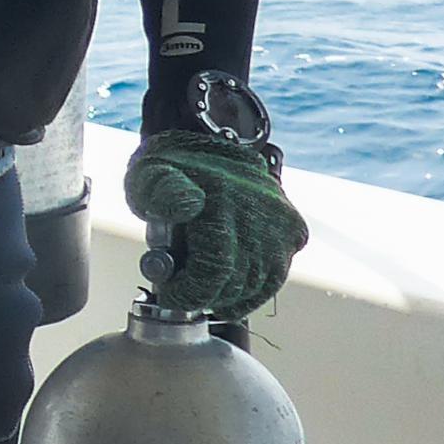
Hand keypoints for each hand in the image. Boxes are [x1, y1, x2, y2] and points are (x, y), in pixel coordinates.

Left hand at [123, 130, 308, 319]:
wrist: (210, 144)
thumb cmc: (173, 168)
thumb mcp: (150, 175)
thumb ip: (160, 193)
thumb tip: (187, 207)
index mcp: (222, 199)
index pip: (215, 269)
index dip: (191, 294)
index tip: (173, 298)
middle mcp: (259, 211)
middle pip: (237, 282)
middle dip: (206, 297)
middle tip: (185, 295)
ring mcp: (281, 222)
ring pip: (261, 284)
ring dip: (232, 299)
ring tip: (207, 296)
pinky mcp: (294, 229)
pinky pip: (277, 275)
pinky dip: (257, 291)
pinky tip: (235, 293)